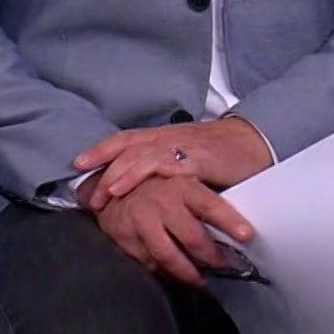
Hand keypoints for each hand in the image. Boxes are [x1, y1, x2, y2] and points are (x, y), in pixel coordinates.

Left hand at [75, 118, 274, 209]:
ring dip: (119, 175)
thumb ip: (168, 168)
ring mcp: (181, 146)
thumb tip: (144, 190)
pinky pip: (164, 165)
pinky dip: (145, 176)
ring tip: (104, 196)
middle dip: (102, 167)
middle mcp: (168, 137)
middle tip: (86, 194)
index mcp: (165, 136)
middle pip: (126, 146)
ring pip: (140, 155)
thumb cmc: (223, 155)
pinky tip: (136, 189)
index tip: (77, 164)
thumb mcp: (189, 158)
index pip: (126, 139)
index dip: (101, 150)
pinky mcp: (195, 159)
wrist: (255, 144)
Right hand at [86, 172, 256, 288]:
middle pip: (193, 238)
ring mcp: (142, 219)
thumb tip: (236, 223)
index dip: (230, 222)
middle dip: (212, 257)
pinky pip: (150, 263)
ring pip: (170, 256)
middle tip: (224, 265)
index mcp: (183, 185)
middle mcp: (163, 201)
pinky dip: (165, 273)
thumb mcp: (183, 181)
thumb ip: (204, 199)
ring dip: (188, 273)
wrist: (111, 185)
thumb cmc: (158, 186)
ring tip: (200, 279)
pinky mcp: (125, 236)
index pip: (211, 205)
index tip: (247, 236)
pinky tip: (174, 274)